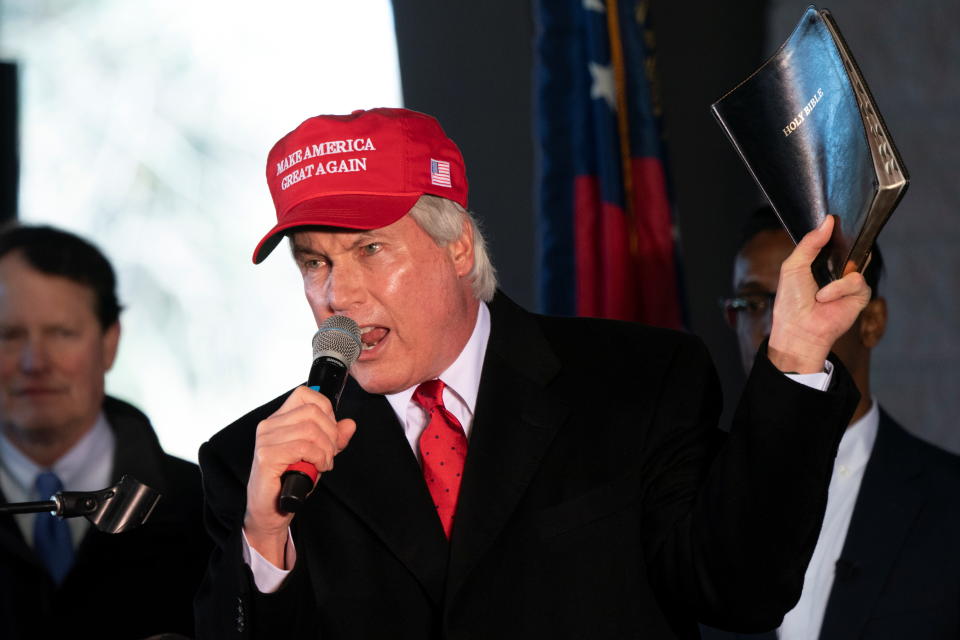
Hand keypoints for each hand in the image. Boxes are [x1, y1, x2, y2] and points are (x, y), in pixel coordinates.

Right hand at [244, 386, 355, 566]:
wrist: (271, 510)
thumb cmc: (290, 480)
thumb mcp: (317, 454)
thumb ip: (334, 439)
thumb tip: (349, 424)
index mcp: (279, 419)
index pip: (305, 394)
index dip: (326, 410)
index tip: (331, 431)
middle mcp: (269, 425)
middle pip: (313, 412)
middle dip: (331, 434)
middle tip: (330, 453)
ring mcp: (266, 440)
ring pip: (311, 430)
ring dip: (326, 450)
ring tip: (323, 463)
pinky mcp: (266, 456)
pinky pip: (303, 447)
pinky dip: (318, 458)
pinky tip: (317, 468)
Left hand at [768, 215, 871, 373]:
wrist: (799, 328)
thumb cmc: (792, 300)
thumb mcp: (794, 266)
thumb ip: (810, 243)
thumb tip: (828, 221)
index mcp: (819, 261)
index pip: (832, 239)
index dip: (834, 231)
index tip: (834, 219)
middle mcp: (836, 269)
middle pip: (850, 247)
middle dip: (843, 248)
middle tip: (831, 255)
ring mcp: (849, 282)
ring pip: (854, 264)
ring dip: (833, 280)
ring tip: (819, 294)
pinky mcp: (860, 295)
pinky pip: (857, 281)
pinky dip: (840, 289)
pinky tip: (827, 299)